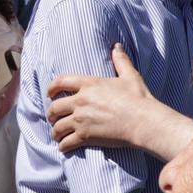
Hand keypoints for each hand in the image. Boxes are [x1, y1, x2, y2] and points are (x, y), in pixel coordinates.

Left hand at [46, 44, 192, 158]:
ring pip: (58, 126)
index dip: (52, 88)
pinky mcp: (85, 136)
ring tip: (57, 135)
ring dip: (55, 131)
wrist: (143, 121)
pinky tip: (63, 147)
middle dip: (51, 113)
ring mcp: (81, 120)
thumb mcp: (130, 76)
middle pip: (55, 107)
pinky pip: (66, 142)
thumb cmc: (139, 98)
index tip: (49, 93)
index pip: (61, 81)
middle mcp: (80, 101)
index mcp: (89, 84)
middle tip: (52, 117)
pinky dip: (63, 146)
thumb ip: (121, 60)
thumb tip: (117, 46)